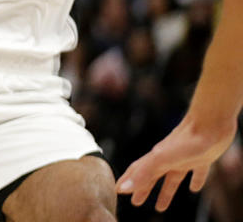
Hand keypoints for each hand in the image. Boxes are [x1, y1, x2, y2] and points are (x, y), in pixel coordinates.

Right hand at [117, 115, 236, 210]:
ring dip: (166, 192)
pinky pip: (196, 173)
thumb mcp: (162, 160)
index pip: (138, 172)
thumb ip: (143, 173)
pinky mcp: (202, 159)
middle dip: (143, 189)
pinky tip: (194, 188)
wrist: (211, 123)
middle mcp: (168, 159)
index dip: (128, 181)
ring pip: (172, 178)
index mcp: (156, 158)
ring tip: (160, 207)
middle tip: (135, 203)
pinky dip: (193, 181)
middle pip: (153, 177)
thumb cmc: (187, 140)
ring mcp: (185, 158)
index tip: (118, 190)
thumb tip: (123, 188)